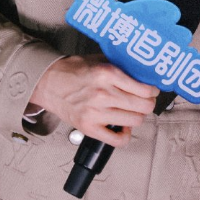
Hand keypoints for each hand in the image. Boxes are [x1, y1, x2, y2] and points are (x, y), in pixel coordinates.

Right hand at [27, 55, 157, 145]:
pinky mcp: (89, 128)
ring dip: (136, 116)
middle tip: (144, 101)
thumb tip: (142, 73)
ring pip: (135, 121)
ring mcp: (96, 113)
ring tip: (130, 111)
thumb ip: (119, 65)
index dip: (152, 91)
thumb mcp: (98, 59)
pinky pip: (118, 140)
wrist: (47, 82)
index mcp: (107, 74)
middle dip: (147, 103)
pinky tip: (122, 126)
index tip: (150, 90)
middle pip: (143, 107)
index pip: (144, 89)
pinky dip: (125, 135)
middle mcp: (103, 94)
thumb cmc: (71, 70)